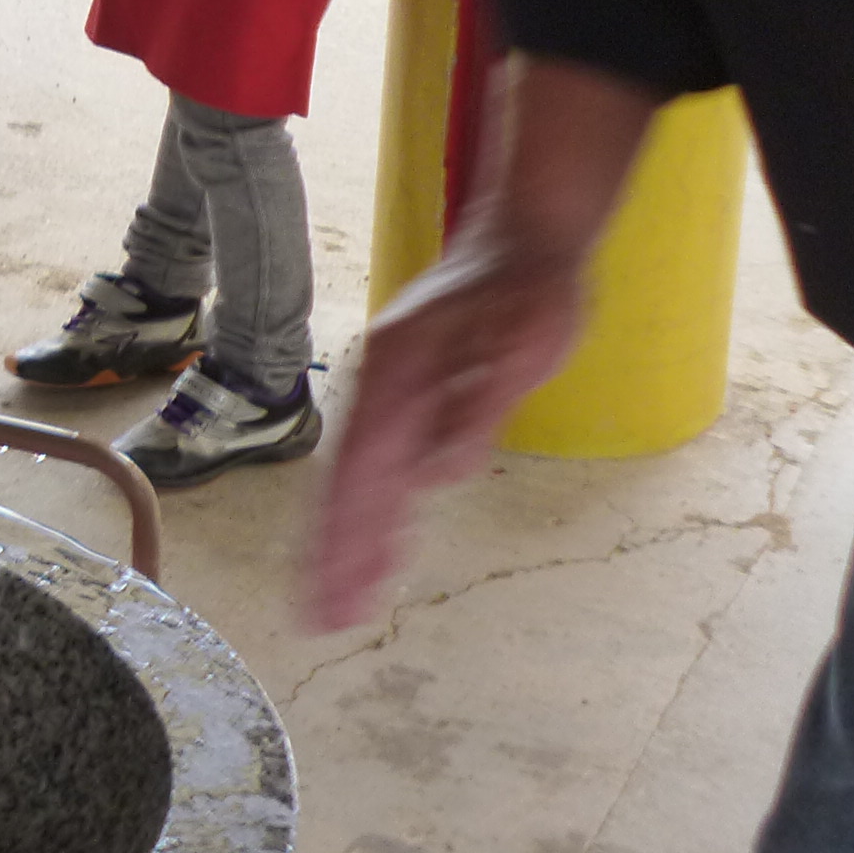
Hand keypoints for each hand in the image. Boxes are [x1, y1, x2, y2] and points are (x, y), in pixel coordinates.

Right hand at [309, 239, 586, 628]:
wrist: (527, 233)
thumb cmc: (530, 286)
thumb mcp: (522, 344)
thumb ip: (477, 409)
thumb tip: (439, 473)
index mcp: (398, 375)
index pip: (364, 472)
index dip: (347, 537)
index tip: (336, 593)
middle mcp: (382, 384)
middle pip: (349, 482)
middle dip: (335, 553)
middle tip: (323, 618)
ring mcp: (394, 389)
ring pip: (363, 476)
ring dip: (351, 539)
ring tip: (342, 600)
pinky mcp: (413, 392)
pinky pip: (386, 461)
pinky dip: (377, 508)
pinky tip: (380, 545)